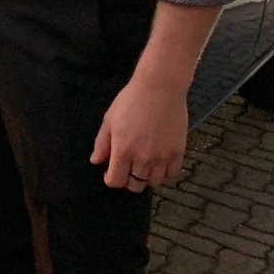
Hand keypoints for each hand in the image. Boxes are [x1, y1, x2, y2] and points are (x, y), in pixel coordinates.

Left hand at [90, 73, 188, 191]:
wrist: (160, 88)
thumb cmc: (130, 100)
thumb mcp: (110, 119)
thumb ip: (102, 143)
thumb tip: (96, 161)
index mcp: (123, 150)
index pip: (116, 181)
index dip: (111, 179)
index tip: (110, 171)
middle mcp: (143, 158)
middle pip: (135, 185)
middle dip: (128, 180)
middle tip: (128, 167)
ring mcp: (162, 157)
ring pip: (154, 182)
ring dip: (147, 177)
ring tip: (143, 164)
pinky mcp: (178, 153)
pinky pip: (172, 173)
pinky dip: (165, 171)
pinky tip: (159, 160)